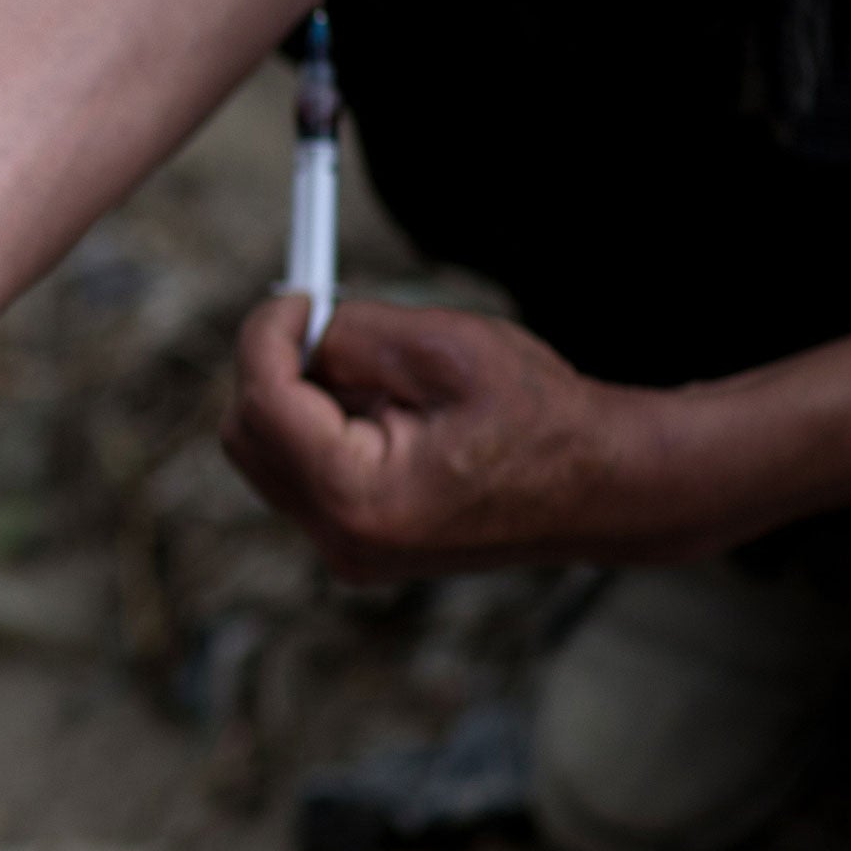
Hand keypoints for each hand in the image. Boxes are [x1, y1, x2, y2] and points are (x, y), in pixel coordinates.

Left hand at [222, 296, 711, 581]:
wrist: (601, 488)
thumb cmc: (543, 422)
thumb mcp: (447, 349)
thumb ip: (354, 334)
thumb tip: (298, 328)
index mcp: (361, 500)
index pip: (262, 404)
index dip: (268, 336)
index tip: (299, 298)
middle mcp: (343, 540)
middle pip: (249, 435)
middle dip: (278, 369)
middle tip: (329, 324)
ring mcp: (348, 551)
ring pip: (269, 453)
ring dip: (302, 398)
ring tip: (382, 379)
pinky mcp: (358, 544)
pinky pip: (301, 472)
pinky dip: (321, 427)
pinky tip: (385, 412)